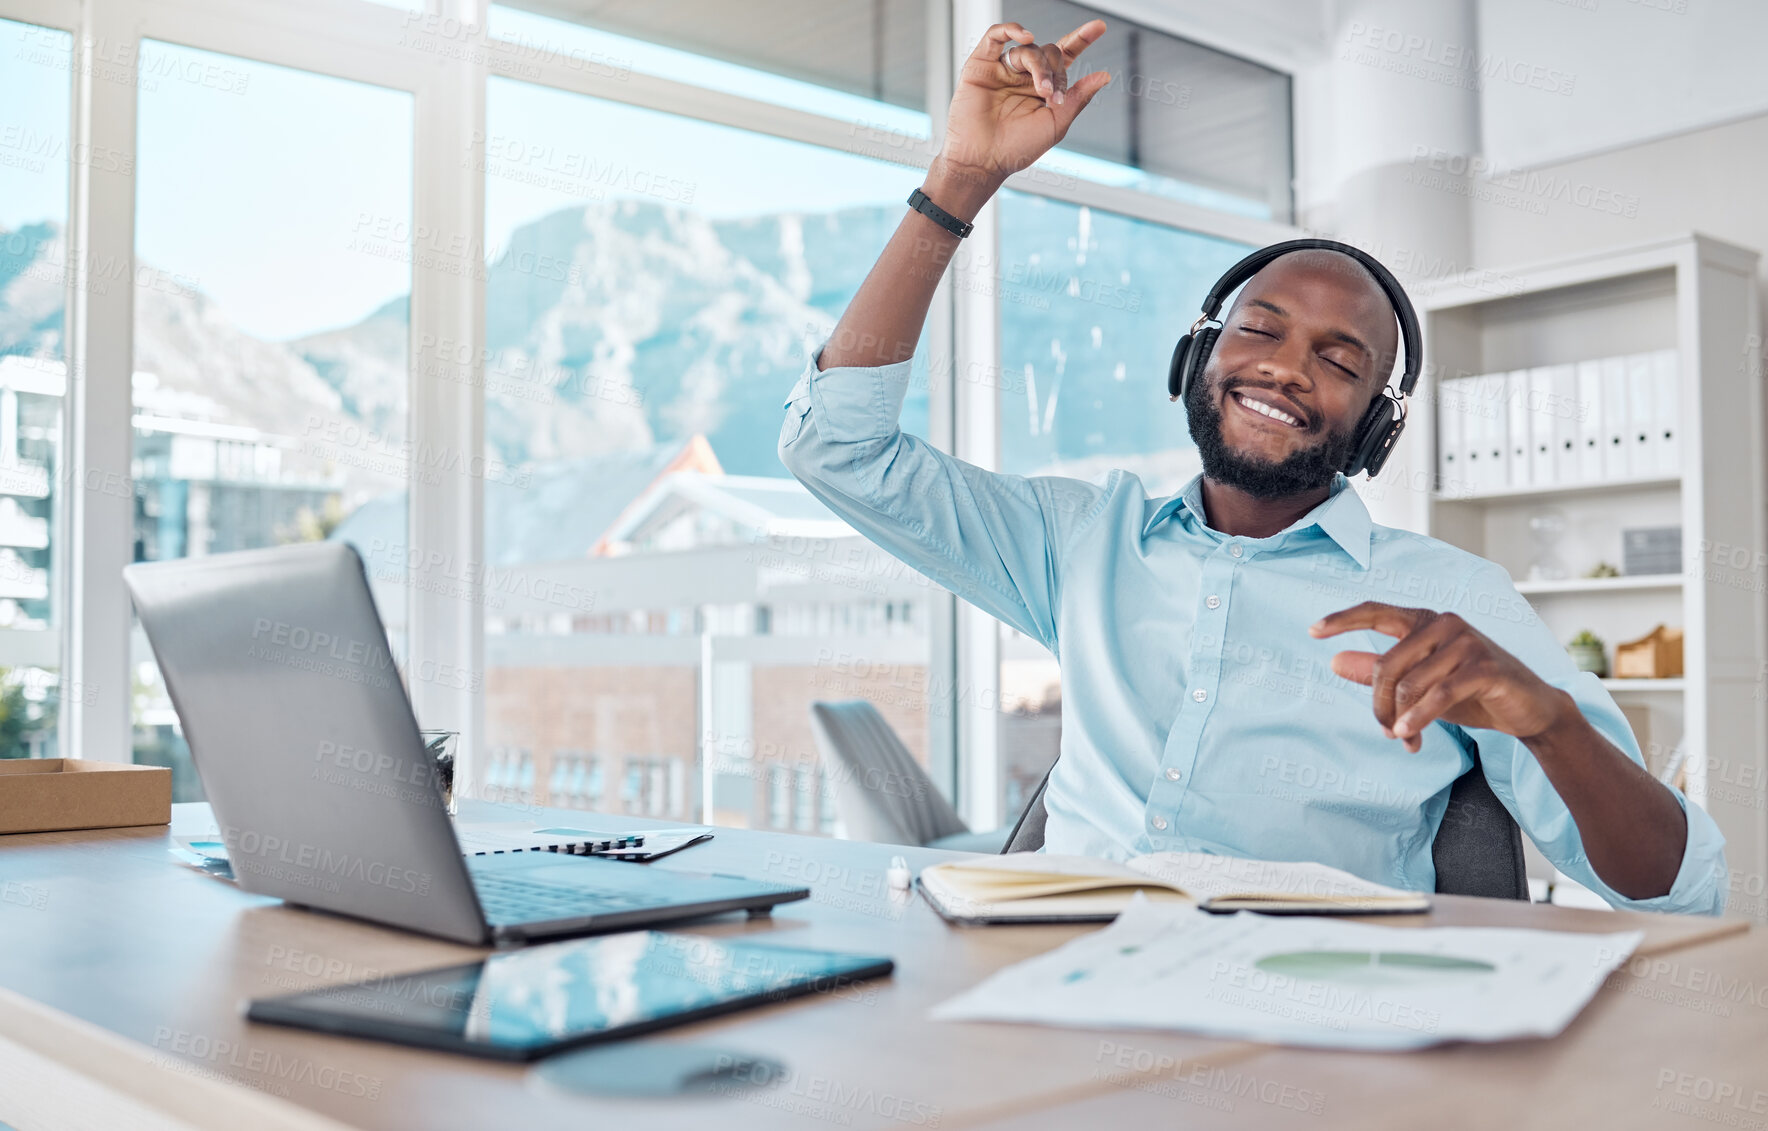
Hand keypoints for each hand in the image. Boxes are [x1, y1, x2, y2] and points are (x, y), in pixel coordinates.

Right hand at [934, 21, 1112, 199]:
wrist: (982, 160)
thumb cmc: (1016, 149)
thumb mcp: (1056, 124)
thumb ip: (1078, 98)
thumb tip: (1104, 76)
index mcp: (1043, 88)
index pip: (1065, 57)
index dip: (1082, 40)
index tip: (1099, 27)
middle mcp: (1023, 76)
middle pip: (1049, 53)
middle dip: (1055, 71)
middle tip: (1052, 96)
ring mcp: (1003, 69)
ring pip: (1028, 49)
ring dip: (1039, 66)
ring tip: (1041, 91)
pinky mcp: (981, 65)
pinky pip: (995, 36)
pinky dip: (1011, 29)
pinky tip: (1027, 36)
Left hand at [1310, 603, 1574, 752]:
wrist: (1528, 710)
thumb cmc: (1470, 693)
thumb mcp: (1419, 684)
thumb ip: (1378, 672)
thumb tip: (1334, 661)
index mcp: (1425, 621)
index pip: (1376, 612)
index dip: (1343, 620)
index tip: (1312, 631)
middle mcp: (1444, 623)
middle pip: (1387, 664)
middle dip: (1379, 705)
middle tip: (1386, 731)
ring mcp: (1468, 641)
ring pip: (1410, 684)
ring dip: (1401, 720)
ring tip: (1405, 739)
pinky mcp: (1486, 666)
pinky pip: (1439, 694)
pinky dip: (1420, 718)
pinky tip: (1411, 737)